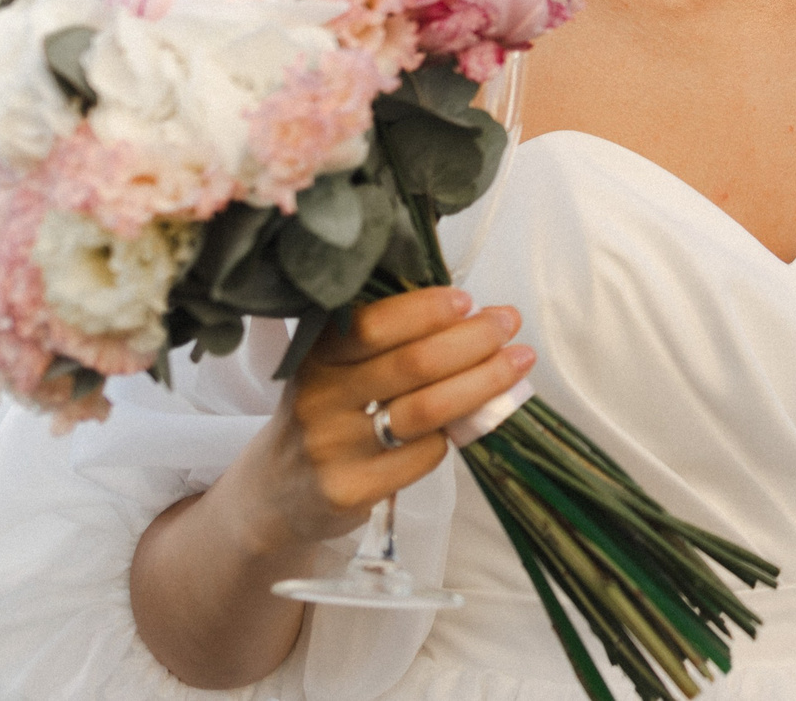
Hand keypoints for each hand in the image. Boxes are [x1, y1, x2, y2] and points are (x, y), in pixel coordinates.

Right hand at [227, 287, 534, 553]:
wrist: (277, 495)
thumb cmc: (329, 416)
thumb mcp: (337, 371)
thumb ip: (389, 345)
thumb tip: (474, 314)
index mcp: (315, 357)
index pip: (373, 325)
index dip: (426, 310)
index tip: (469, 300)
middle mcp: (317, 399)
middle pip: (413, 364)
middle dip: (473, 340)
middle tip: (509, 324)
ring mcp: (331, 448)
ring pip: (428, 409)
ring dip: (484, 381)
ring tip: (518, 363)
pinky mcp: (350, 490)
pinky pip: (426, 454)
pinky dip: (457, 432)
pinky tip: (470, 421)